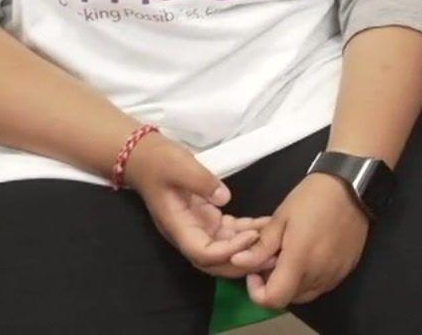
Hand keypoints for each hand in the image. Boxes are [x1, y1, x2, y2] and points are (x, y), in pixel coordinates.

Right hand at [124, 133, 267, 277]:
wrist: (145, 158)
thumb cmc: (160, 162)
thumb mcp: (180, 166)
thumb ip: (201, 182)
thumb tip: (224, 198)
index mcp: (178, 226)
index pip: (203, 253)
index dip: (227, 252)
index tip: (251, 236)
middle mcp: (188, 233)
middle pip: (215, 261)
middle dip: (243, 260)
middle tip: (271, 251)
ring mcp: (198, 227)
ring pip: (225, 249)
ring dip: (248, 247)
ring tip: (276, 239)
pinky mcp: (207, 219)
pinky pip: (229, 232)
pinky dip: (246, 231)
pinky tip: (266, 224)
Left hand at [232, 172, 372, 308]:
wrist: (352, 185)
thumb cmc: (312, 198)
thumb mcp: (281, 217)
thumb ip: (261, 246)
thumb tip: (238, 262)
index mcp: (300, 260)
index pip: (274, 299)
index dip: (257, 293)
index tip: (255, 273)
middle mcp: (319, 274)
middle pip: (288, 299)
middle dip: (274, 285)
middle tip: (272, 259)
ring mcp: (335, 274)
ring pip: (305, 294)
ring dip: (292, 283)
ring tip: (291, 257)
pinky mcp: (346, 270)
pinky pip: (321, 285)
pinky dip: (310, 279)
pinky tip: (310, 256)